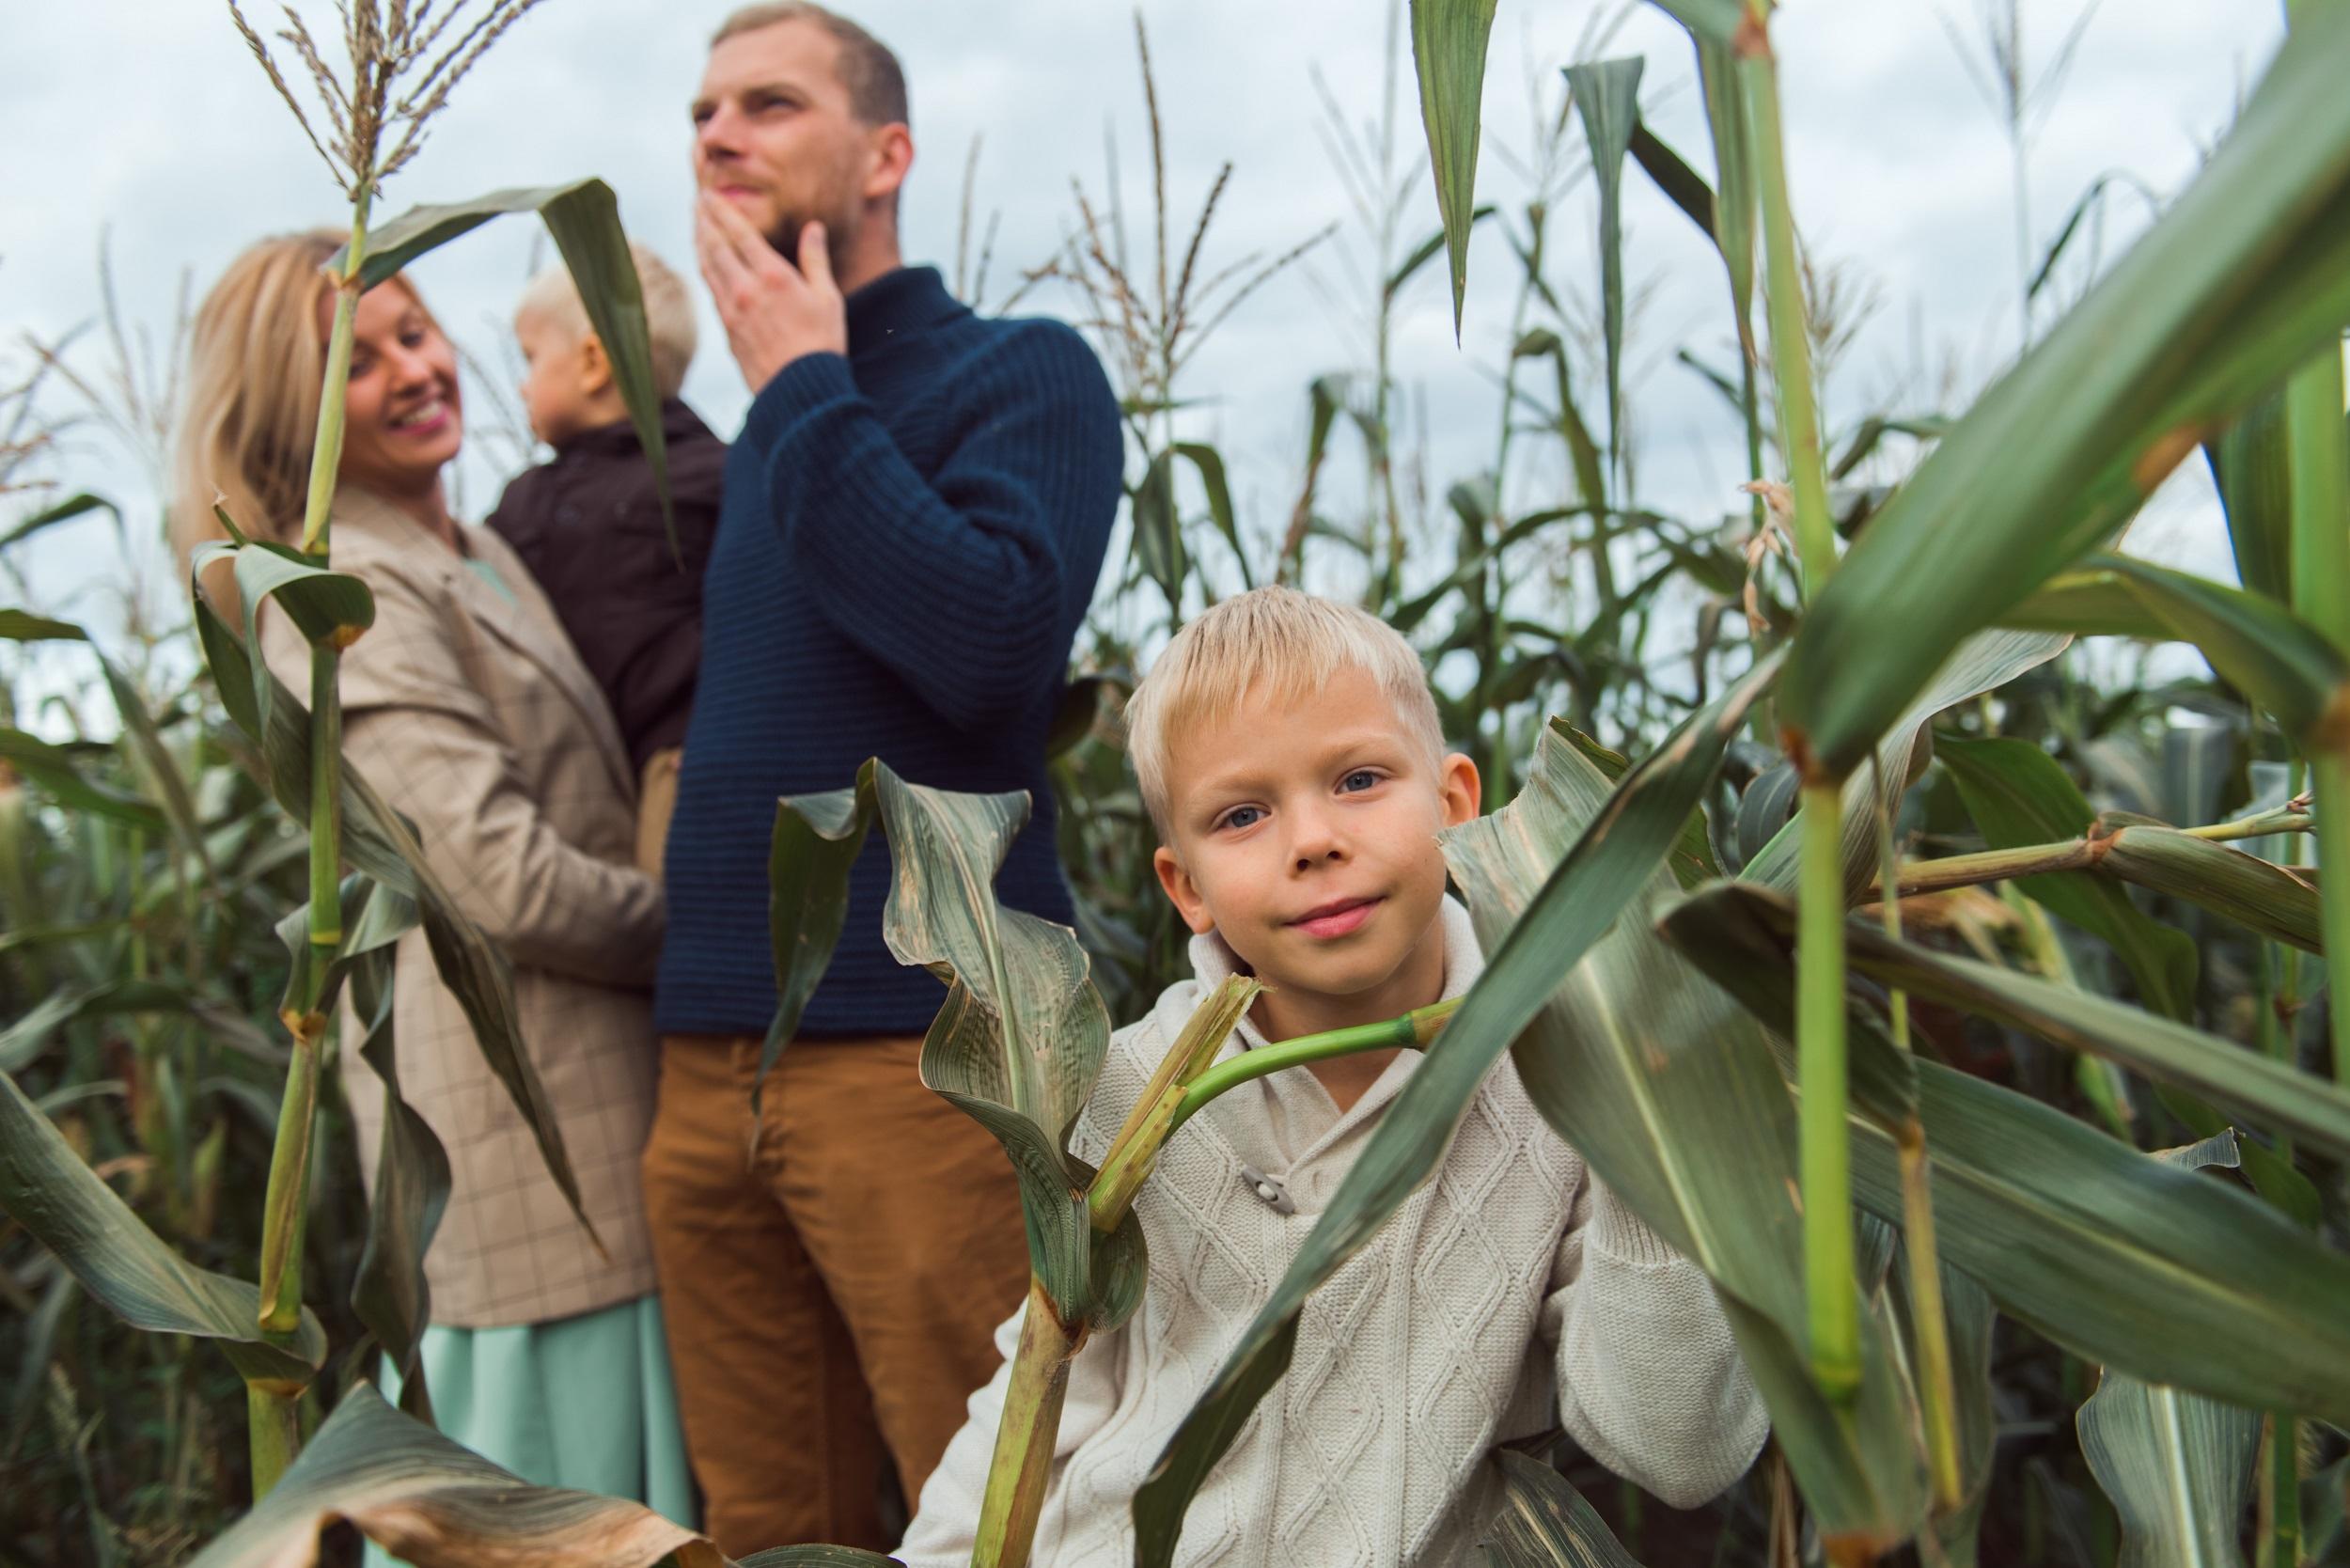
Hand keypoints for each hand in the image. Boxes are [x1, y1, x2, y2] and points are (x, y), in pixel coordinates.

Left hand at [696, 192, 846, 391]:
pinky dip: (705, 270)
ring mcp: (732, 309)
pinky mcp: (727, 329)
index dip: (721, 210)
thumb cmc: (822, 343)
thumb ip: (815, 259)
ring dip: (699, 243)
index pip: (739, 232)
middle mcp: (745, 288)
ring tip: (695, 227)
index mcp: (772, 275)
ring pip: (707, 267)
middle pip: (715, 245)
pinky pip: (712, 290)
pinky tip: (706, 264)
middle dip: (704, 220)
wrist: (801, 390)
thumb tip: (813, 227)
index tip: (709, 194)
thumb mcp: (828, 297)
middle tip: (696, 202)